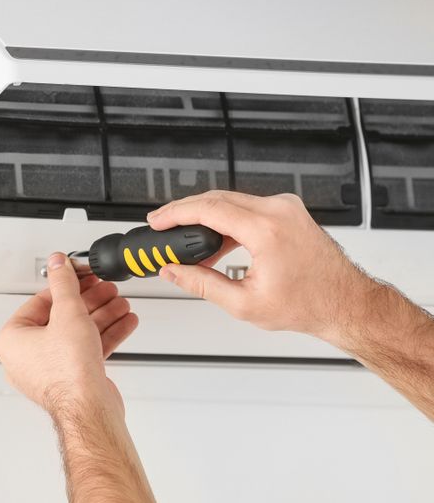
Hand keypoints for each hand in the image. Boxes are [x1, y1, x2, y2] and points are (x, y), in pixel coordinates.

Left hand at [0, 252, 137, 417]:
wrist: (89, 409)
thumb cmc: (68, 373)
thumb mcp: (68, 312)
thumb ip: (64, 284)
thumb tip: (58, 263)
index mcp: (13, 340)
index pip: (39, 302)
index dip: (64, 285)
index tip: (78, 275)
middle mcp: (27, 357)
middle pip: (61, 317)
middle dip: (89, 301)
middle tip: (104, 289)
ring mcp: (50, 370)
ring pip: (77, 334)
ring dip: (102, 316)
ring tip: (120, 304)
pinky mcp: (71, 379)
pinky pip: (86, 350)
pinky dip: (105, 335)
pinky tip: (124, 323)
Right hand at [147, 191, 370, 337]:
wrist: (344, 303)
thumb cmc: (309, 304)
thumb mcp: (243, 303)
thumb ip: (201, 284)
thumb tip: (173, 271)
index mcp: (267, 230)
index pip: (208, 209)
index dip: (176, 213)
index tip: (157, 220)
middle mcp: (279, 211)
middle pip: (217, 198)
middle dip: (185, 212)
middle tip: (163, 226)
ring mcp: (286, 208)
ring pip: (232, 200)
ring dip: (205, 217)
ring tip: (186, 242)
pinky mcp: (288, 212)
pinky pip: (247, 207)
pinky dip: (225, 220)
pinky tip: (214, 241)